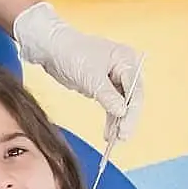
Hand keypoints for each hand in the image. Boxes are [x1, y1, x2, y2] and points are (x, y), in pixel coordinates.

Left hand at [12, 2, 143, 140]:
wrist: (52, 48)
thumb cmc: (72, 52)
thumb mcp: (91, 76)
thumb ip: (108, 95)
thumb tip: (122, 112)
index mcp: (127, 60)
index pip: (135, 90)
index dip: (131, 112)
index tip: (125, 129)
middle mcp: (125, 69)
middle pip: (132, 99)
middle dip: (126, 119)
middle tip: (122, 138)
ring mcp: (115, 78)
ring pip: (122, 105)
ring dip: (119, 123)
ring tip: (114, 140)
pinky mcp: (104, 87)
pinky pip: (112, 106)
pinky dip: (111, 120)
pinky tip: (109, 134)